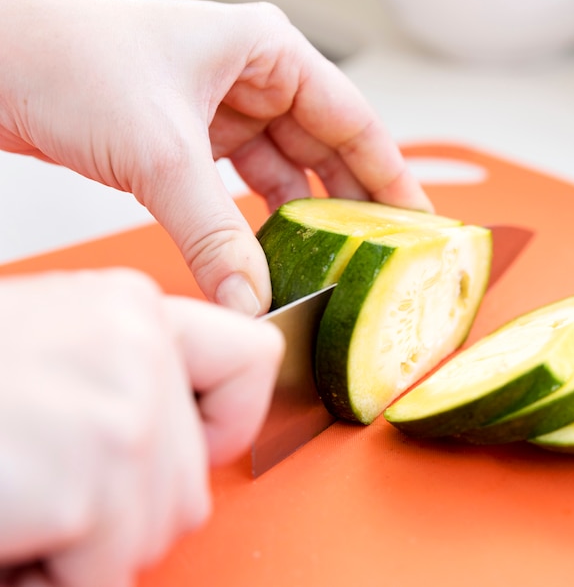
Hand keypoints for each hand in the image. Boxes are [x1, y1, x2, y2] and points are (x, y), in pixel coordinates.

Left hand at [0, 0, 432, 314]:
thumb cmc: (70, 60)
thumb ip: (214, 235)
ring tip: (328, 267)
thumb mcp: (161, 153)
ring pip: (281, 177)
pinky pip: (238, 192)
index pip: (352, 120)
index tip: (418, 220)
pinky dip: (251, 226)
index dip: (391, 174)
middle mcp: (250, 79)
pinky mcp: (188, 144)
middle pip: (323, 153)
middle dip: (349, 207)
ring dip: (298, 224)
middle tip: (378, 257)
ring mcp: (220, 113)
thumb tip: (250, 297)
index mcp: (266, 51)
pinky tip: (267, 255)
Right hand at [0, 269, 282, 585]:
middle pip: (196, 477)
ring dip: (89, 547)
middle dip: (129, 509)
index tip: (201, 440)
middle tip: (55, 482)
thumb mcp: (58, 346)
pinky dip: (52, 579)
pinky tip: (9, 526)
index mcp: (136, 311)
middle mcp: (142, 350)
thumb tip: (188, 424)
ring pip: (159, 530)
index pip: (252, 359)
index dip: (229, 418)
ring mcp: (126, 415)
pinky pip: (107, 576)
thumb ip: (131, 372)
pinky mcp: (90, 487)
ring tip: (25, 497)